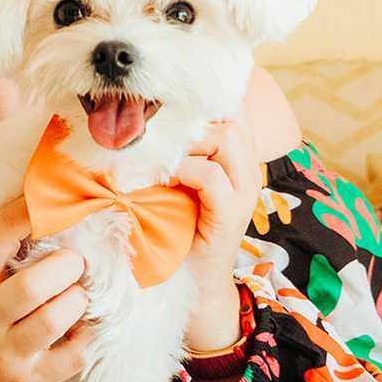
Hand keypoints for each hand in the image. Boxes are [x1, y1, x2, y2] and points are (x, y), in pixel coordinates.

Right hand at [0, 197, 92, 381]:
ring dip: (77, 301)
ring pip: (53, 320)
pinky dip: (89, 337)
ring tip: (79, 296)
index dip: (26, 214)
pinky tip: (87, 327)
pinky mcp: (29, 380)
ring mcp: (6, 352)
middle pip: (30, 286)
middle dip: (66, 267)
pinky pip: (73, 356)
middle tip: (76, 263)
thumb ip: (0, 257)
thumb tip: (51, 210)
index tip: (54, 204)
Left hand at [175, 116, 262, 349]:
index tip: (164, 96)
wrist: (192, 285)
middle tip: (155, 130)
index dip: (202, 96)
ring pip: (225, 138)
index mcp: (236, 157)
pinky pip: (212, 176)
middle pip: (230, 115)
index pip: (232, 106)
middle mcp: (246, 169)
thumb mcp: (174, 182)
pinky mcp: (230, 215)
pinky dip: (184, 171)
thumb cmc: (177, 229)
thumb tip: (135, 118)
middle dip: (189, 116)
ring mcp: (242, 191)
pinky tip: (164, 179)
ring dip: (185, 142)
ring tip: (158, 156)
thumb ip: (171, 152)